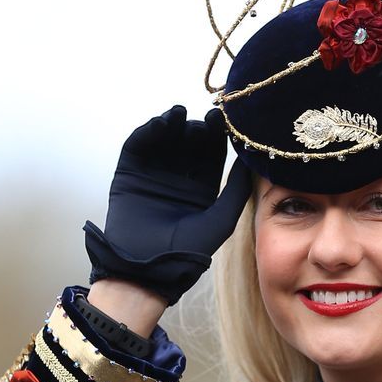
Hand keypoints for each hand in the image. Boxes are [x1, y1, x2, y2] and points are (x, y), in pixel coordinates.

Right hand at [84, 105, 251, 305]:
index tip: (225, 121)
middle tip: (205, 118)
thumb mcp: (222, 219)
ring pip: (165, 140)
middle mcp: (178, 178)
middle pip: (189, 143)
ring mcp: (153, 174)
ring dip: (173, 123)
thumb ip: (237, 190)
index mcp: (202, 188)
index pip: (211, 155)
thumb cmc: (188, 250)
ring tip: (180, 114)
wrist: (148, 267)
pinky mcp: (129, 173)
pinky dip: (148, 131)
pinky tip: (162, 124)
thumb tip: (252, 160)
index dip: (218, 136)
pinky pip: (138, 146)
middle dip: (197, 128)